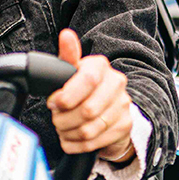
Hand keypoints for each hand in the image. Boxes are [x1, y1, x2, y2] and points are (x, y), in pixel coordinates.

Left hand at [47, 29, 134, 162]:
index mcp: (101, 66)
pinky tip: (71, 138)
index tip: (54, 103)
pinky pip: (94, 143)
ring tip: (63, 128)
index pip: (87, 80)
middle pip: (87, 110)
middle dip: (63, 119)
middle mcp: (116, 83)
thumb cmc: (84, 88)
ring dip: (68, 133)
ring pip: (89, 130)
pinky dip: (75, 145)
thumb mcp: (73, 71)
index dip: (67, 96)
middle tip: (57, 118)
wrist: (108, 108)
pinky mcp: (124, 126)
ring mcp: (123, 105)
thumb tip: (66, 35)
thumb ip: (68, 56)